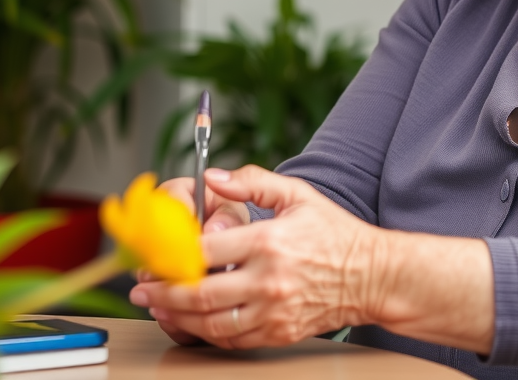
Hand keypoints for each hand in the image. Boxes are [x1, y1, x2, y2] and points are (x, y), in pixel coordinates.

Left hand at [131, 165, 383, 349]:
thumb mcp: (298, 195)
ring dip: (178, 318)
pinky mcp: (279, 333)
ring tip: (160, 308)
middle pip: (201, 294)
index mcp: (269, 242)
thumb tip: (213, 177)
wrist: (374, 277)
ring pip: (212, 323)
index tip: (154, 254)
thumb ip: (253, 181)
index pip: (206, 251)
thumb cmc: (336, 235)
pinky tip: (192, 323)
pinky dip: (207, 333)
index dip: (172, 255)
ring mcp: (274, 311)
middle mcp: (269, 280)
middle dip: (164, 293)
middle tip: (143, 289)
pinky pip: (233, 340)